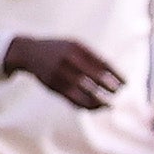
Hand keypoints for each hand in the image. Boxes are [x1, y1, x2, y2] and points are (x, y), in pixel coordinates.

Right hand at [5, 35, 123, 109]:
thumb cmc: (59, 49)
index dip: (116, 75)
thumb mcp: (75, 46)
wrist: (28, 52)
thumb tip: (114, 75)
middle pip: (95, 77)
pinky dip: (85, 105)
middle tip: (119, 92)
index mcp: (77, 49)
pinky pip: (72, 99)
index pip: (102, 63)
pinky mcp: (53, 86)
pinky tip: (94, 107)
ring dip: (99, 101)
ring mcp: (60, 74)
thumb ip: (92, 58)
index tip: (125, 83)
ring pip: (84, 92)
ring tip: (109, 105)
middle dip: (110, 87)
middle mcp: (69, 61)